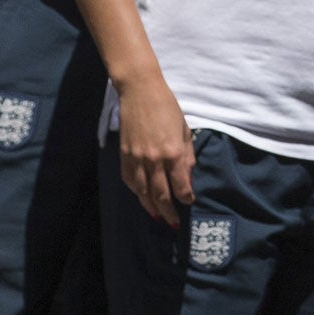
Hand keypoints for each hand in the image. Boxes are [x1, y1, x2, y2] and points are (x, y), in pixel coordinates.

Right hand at [114, 73, 194, 226]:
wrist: (140, 92)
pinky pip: (129, 180)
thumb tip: (187, 178)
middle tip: (173, 222)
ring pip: (142, 192)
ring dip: (150, 206)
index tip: (189, 202)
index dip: (186, 197)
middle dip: (168, 211)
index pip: (180, 185)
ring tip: (157, 216)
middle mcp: (155, 159)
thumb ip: (187, 155)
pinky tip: (141, 197)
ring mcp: (136, 158)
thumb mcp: (184, 130)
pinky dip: (136, 191)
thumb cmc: (167, 108)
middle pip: (161, 194)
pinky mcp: (124, 155)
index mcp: (173, 152)